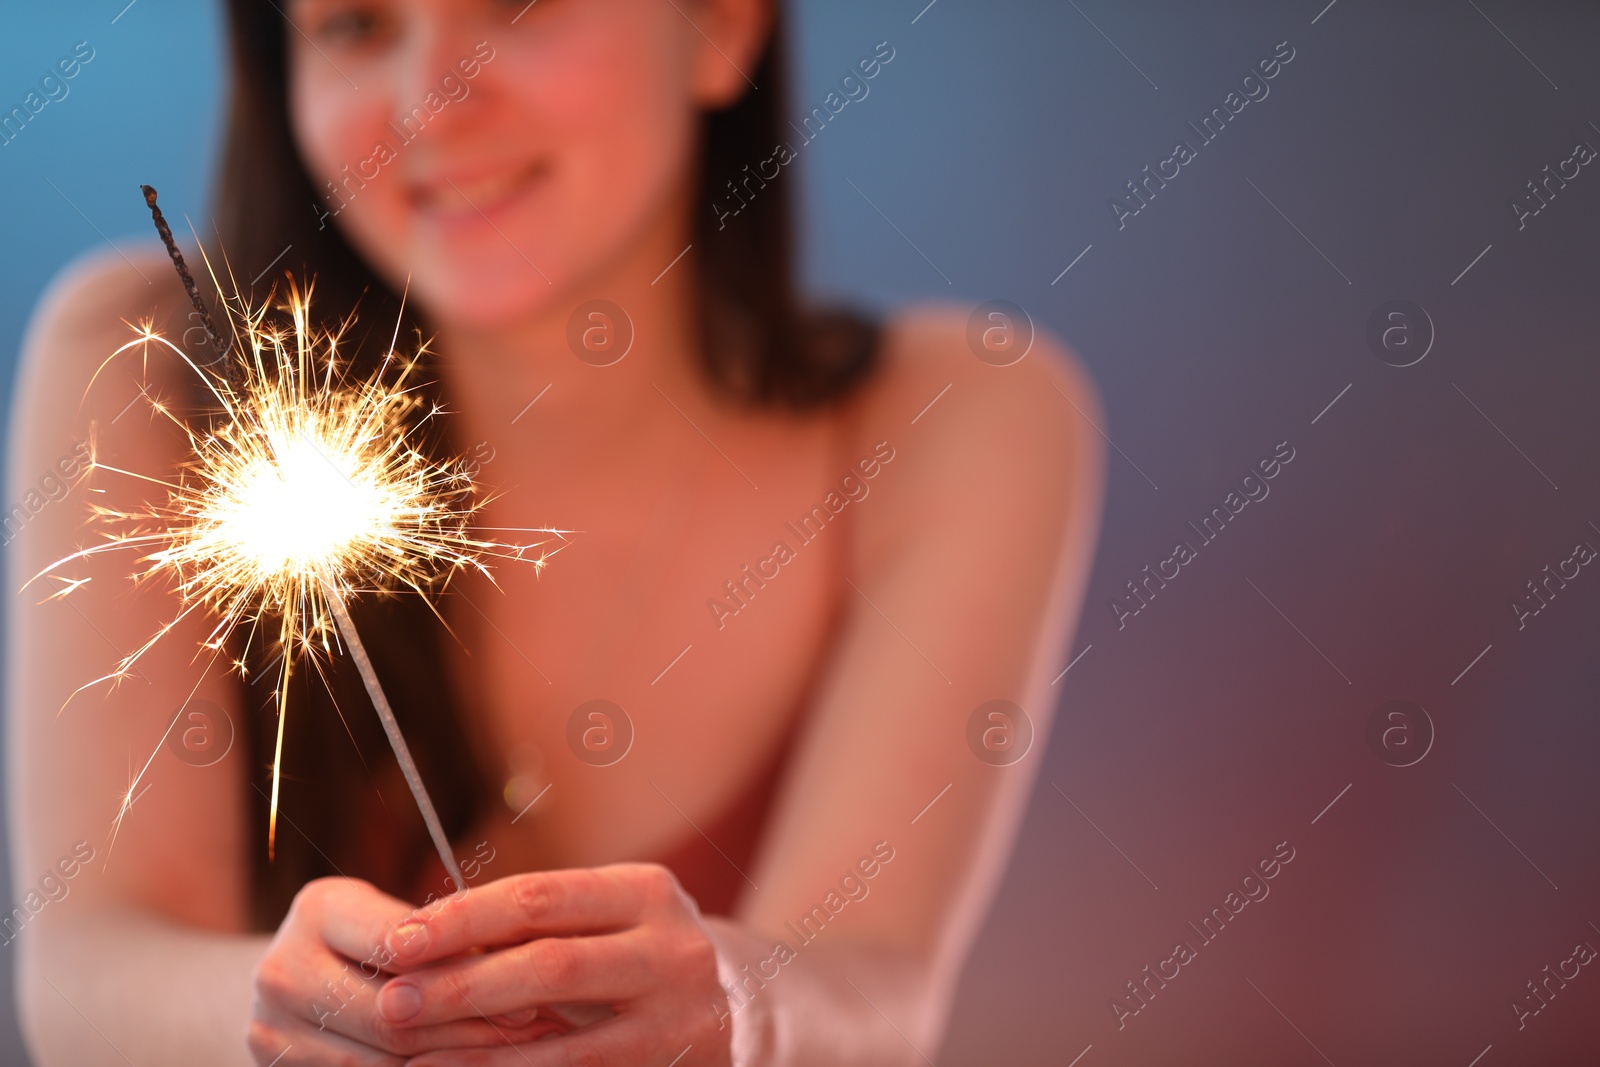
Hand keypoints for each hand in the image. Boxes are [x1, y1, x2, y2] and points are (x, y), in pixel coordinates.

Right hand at [247, 876, 563, 1064]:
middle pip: (388, 1012)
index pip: (398, 943)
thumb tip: (516, 965)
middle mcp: (281, 966)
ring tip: (507, 1053)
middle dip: (465, 1023)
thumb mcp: (402, 918)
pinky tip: (461, 1065)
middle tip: (527, 1028)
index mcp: (320, 908)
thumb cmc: (377, 938)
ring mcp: (270, 1025)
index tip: (525, 980)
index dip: (463, 966)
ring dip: (449, 1060)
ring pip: (376, 1060)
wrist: (299, 980)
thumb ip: (445, 936)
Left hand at [375, 863, 733, 1065]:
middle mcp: (673, 950)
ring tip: (412, 1060)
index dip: (464, 918)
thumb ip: (536, 926)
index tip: (399, 940)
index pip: (541, 897)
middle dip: (463, 986)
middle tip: (393, 1003)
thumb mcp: (604, 921)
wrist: (734, 1010)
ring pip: (568, 1042)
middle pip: (552, 964)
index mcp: (647, 892)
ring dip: (480, 1056)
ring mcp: (679, 1018)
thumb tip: (424, 939)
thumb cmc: (635, 955)